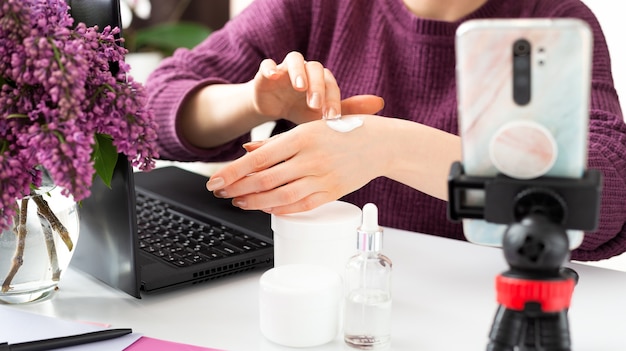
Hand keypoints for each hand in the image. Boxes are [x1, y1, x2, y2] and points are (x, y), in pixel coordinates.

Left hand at [206, 115, 387, 213]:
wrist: (380, 144)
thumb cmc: (343, 132)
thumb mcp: (309, 128)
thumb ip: (277, 141)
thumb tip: (247, 150)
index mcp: (302, 137)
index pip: (259, 158)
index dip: (233, 171)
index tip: (215, 180)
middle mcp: (311, 158)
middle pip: (265, 179)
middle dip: (237, 188)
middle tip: (220, 192)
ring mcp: (322, 178)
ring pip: (280, 196)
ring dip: (255, 202)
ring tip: (239, 202)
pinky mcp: (331, 193)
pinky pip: (301, 206)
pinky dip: (280, 209)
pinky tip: (266, 208)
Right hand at [252, 52, 382, 123]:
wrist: (274, 108)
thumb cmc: (302, 110)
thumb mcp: (322, 114)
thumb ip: (348, 109)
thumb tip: (381, 103)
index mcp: (321, 80)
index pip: (331, 85)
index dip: (332, 99)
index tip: (331, 117)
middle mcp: (306, 70)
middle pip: (315, 69)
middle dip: (317, 86)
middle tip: (316, 105)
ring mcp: (285, 70)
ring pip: (294, 60)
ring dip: (298, 72)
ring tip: (299, 87)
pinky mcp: (265, 73)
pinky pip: (267, 65)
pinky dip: (270, 68)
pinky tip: (273, 76)